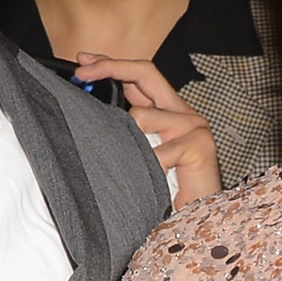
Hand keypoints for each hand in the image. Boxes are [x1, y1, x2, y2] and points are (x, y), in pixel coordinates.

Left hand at [73, 54, 221, 207]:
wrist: (199, 219)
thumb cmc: (166, 192)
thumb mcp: (139, 154)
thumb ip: (126, 132)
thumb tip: (91, 112)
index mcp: (168, 112)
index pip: (140, 75)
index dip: (111, 64)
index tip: (83, 61)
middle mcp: (183, 113)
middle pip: (146, 72)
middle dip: (110, 67)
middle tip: (82, 72)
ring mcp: (194, 127)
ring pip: (142, 116)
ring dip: (131, 143)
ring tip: (142, 168)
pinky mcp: (199, 145)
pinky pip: (158, 152)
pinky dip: (150, 168)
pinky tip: (155, 180)